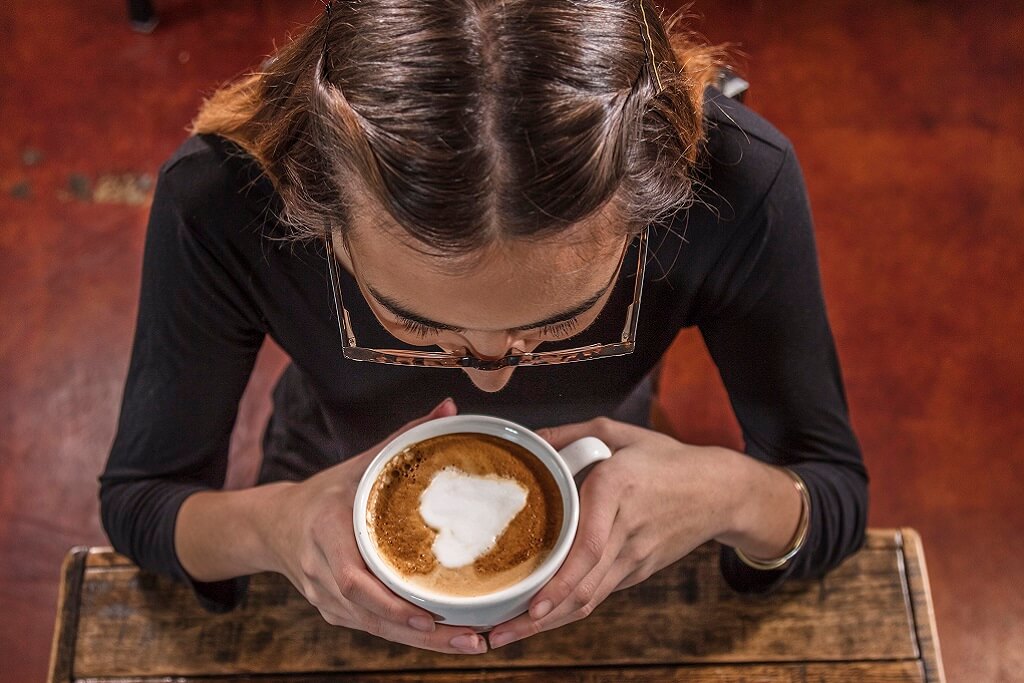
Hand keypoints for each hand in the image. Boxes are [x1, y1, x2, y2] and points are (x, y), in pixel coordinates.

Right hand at [262, 398, 488, 654]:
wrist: (272, 525)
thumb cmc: (324, 493)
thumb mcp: (359, 463)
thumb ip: (404, 438)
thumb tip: (449, 409)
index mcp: (326, 532)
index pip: (351, 577)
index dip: (389, 601)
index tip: (428, 613)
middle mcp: (322, 573)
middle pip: (371, 615)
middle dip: (422, 633)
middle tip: (471, 639)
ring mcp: (326, 599)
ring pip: (376, 630)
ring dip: (423, 643)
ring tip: (471, 643)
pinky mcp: (335, 612)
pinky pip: (374, 629)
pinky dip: (408, 637)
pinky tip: (446, 639)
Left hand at [487, 417, 738, 648]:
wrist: (720, 491)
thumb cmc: (667, 459)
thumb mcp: (620, 433)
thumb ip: (571, 434)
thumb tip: (529, 440)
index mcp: (617, 489)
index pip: (590, 547)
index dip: (560, 582)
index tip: (532, 604)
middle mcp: (625, 530)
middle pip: (584, 586)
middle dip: (538, 617)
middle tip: (496, 634)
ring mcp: (635, 557)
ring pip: (590, 599)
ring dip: (549, 622)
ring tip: (507, 635)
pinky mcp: (638, 570)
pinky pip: (599, 594)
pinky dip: (568, 609)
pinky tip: (540, 616)